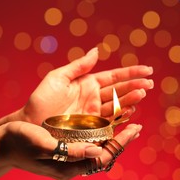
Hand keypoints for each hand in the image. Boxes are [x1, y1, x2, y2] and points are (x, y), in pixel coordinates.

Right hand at [0, 121, 141, 179]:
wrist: (3, 144)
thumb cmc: (19, 143)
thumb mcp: (43, 145)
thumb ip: (69, 151)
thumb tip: (96, 150)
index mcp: (70, 166)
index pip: (103, 156)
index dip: (121, 143)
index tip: (135, 129)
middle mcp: (74, 162)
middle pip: (106, 152)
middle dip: (123, 140)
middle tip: (138, 127)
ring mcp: (72, 155)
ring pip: (100, 146)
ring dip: (116, 135)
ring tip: (130, 122)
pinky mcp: (68, 146)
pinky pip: (91, 140)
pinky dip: (103, 131)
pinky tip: (110, 122)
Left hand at [20, 47, 153, 124]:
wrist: (30, 125)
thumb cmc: (41, 101)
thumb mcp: (58, 78)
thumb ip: (79, 66)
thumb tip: (97, 51)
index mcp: (88, 84)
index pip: (114, 76)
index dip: (131, 73)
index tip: (147, 69)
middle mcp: (95, 98)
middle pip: (120, 90)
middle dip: (136, 86)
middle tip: (150, 83)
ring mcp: (95, 113)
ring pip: (118, 105)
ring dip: (131, 99)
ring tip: (142, 93)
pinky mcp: (94, 128)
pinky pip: (111, 121)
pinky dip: (122, 116)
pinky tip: (131, 111)